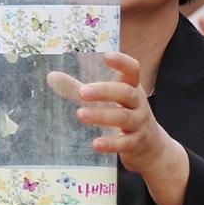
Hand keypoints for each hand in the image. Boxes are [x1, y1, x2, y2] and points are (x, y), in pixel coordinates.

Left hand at [51, 51, 177, 176]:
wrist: (151, 148)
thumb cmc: (123, 115)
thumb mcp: (108, 100)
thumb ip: (81, 89)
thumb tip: (52, 77)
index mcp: (132, 87)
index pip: (133, 70)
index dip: (122, 62)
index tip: (107, 56)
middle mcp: (138, 103)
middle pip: (125, 92)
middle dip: (104, 91)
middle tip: (82, 92)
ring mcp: (140, 123)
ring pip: (123, 117)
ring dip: (101, 115)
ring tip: (80, 115)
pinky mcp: (137, 143)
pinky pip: (125, 142)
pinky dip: (111, 143)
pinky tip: (96, 143)